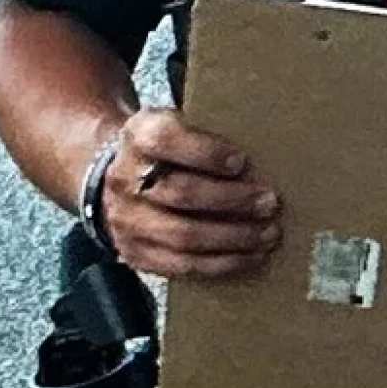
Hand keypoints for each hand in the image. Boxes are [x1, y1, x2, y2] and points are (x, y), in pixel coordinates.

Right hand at [97, 110, 281, 278]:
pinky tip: (249, 256)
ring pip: (182, 235)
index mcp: (138, 136)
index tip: (241, 160)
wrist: (117, 174)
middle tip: (269, 201)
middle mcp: (125, 179)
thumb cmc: (165, 148)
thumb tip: (264, 151)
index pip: (166, 140)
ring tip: (268, 233)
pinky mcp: (134, 253)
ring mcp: (126, 220)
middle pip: (181, 192)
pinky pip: (180, 264)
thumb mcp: (177, 123)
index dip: (206, 152)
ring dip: (232, 237)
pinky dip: (221, 263)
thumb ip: (209, 133)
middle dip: (232, 200)